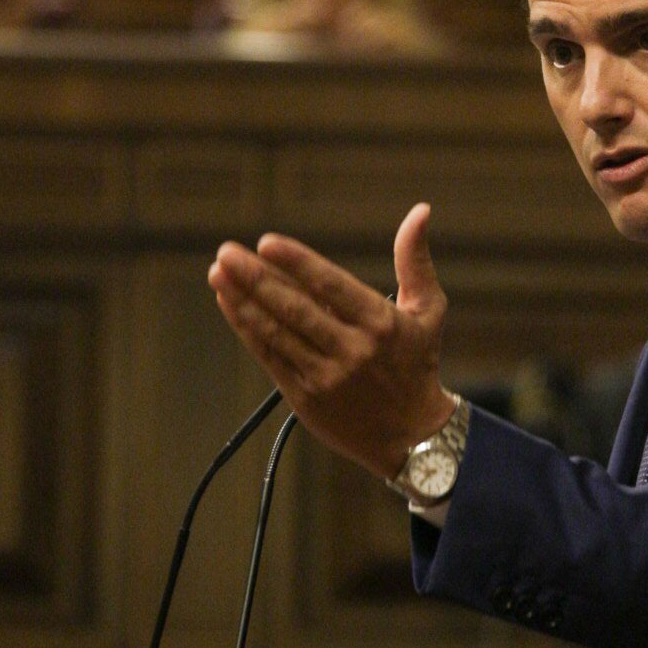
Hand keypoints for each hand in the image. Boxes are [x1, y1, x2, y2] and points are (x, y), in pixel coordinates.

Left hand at [208, 203, 453, 478]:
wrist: (412, 437)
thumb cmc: (418, 364)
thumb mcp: (429, 310)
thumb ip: (415, 260)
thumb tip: (419, 211)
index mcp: (381, 324)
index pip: (331, 287)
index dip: (297, 263)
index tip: (266, 242)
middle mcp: (353, 351)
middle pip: (295, 309)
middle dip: (256, 278)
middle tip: (227, 252)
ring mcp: (327, 376)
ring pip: (277, 333)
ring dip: (243, 302)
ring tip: (218, 273)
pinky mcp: (306, 398)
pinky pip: (270, 357)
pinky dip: (247, 329)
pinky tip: (229, 304)